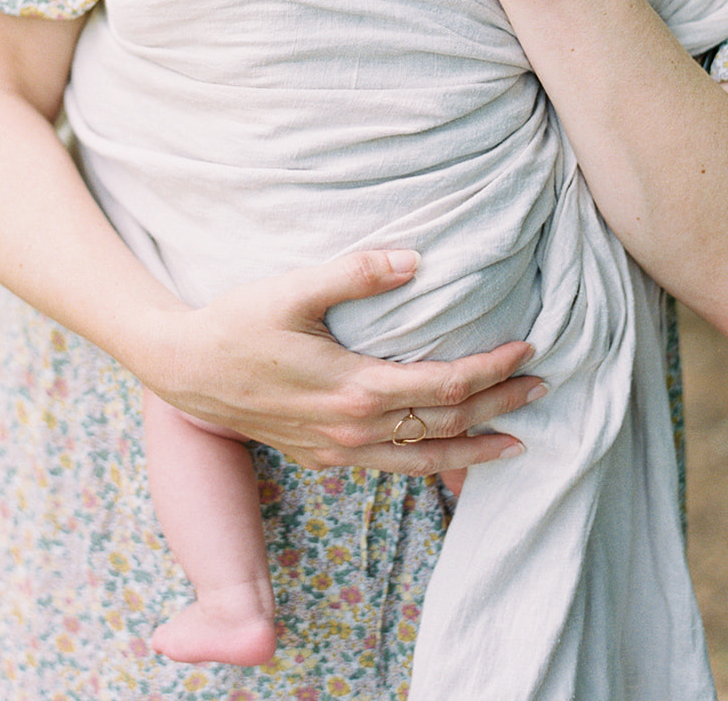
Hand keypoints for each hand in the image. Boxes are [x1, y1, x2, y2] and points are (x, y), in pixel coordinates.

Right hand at [152, 250, 543, 474]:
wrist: (184, 372)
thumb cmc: (237, 323)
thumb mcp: (293, 289)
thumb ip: (356, 272)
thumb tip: (416, 260)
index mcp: (355, 387)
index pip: (445, 385)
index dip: (492, 369)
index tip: (527, 349)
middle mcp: (354, 429)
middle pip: (446, 423)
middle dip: (500, 406)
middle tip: (543, 388)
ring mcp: (339, 451)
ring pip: (425, 458)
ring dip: (476, 448)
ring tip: (518, 441)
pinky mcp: (324, 458)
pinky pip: (394, 467)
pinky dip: (433, 463)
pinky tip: (450, 455)